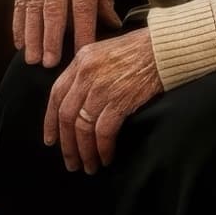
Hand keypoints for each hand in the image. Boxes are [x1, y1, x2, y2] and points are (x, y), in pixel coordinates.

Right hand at [13, 0, 116, 67]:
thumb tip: (112, 24)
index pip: (83, 5)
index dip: (83, 31)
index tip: (82, 55)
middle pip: (54, 8)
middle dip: (51, 38)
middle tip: (48, 63)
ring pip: (33, 6)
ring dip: (31, 34)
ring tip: (31, 57)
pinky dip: (18, 21)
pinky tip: (18, 40)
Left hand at [45, 29, 161, 172]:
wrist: (164, 48)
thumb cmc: (138, 51)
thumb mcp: (103, 51)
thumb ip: (87, 71)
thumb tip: (76, 101)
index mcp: (80, 60)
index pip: (56, 95)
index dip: (51, 121)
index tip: (51, 140)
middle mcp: (86, 73)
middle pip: (67, 115)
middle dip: (67, 144)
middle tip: (71, 163)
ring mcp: (102, 86)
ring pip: (83, 127)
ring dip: (85, 151)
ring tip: (89, 166)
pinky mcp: (120, 99)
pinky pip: (104, 131)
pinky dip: (103, 148)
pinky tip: (106, 158)